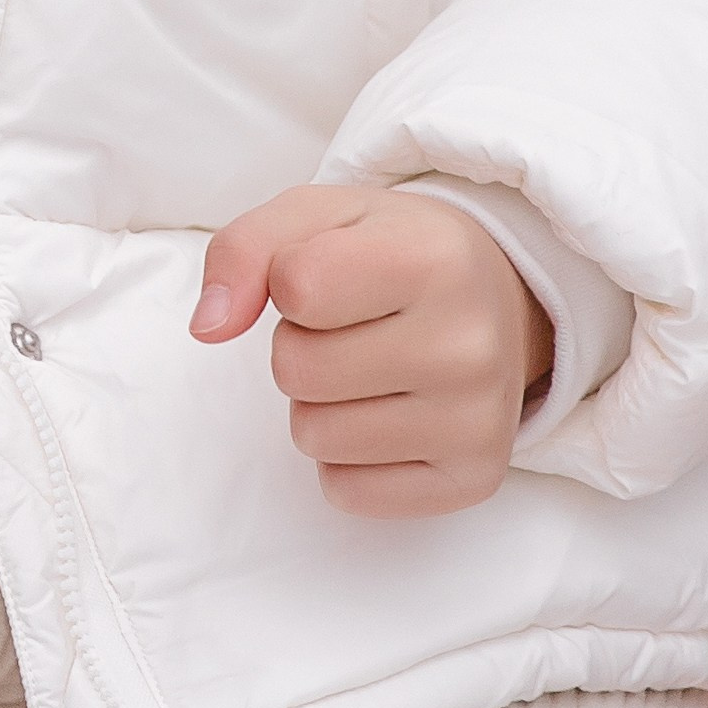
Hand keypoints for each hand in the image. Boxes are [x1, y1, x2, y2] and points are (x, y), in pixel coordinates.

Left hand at [190, 182, 552, 518]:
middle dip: (300, 347)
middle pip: (297, 370)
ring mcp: (477, 419)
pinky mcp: (473, 478)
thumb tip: (207, 328)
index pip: (296, 286)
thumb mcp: (318, 216)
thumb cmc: (391, 252)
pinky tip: (391, 414)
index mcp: (434, 257)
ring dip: (319, 404)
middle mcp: (469, 342)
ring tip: (371, 368)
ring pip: (314, 436)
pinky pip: (346, 491)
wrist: (500, 299)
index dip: (288, 281)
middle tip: (352, 326)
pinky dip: (347, 458)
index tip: (330, 274)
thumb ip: (244, 249)